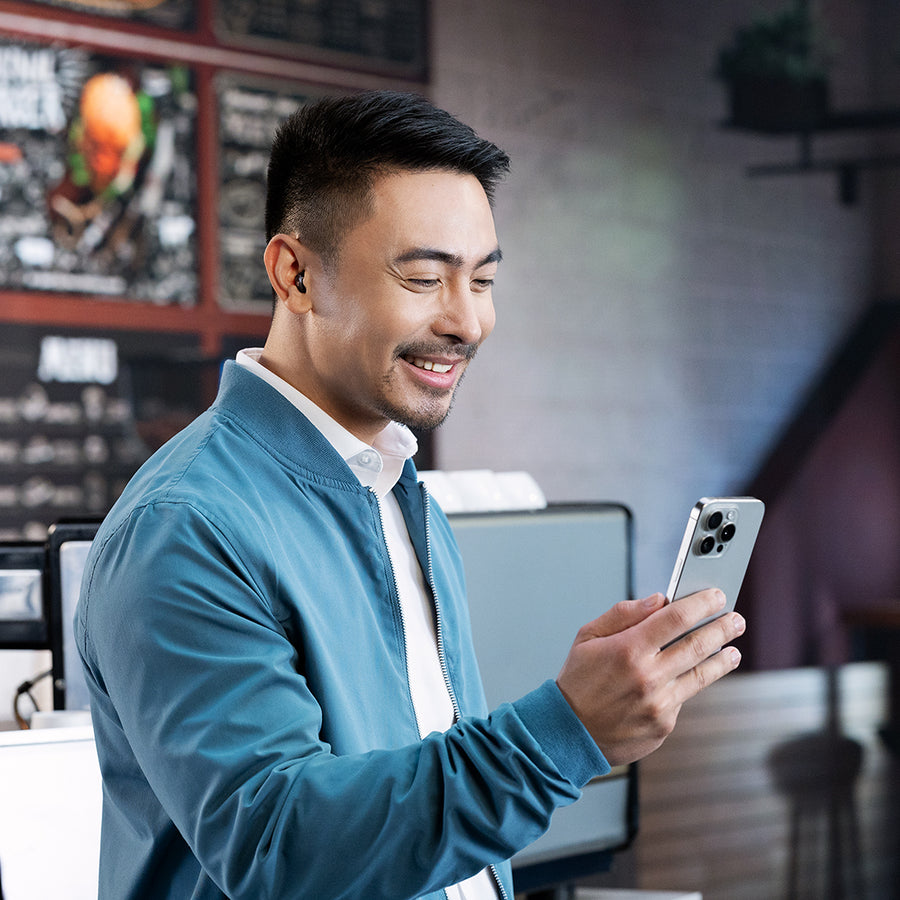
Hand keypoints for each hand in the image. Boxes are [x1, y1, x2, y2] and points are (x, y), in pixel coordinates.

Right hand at [556, 589, 744, 765]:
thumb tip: (657, 600)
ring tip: (733, 650)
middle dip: (722, 628)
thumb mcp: (587, 637)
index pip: (676, 617)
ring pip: (701, 675)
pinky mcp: (663, 725)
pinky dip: (688, 685)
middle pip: (698, 645)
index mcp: (628, 648)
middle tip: (736, 619)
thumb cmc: (577, 681)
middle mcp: (648, 676)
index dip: (701, 604)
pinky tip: (693, 677)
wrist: (568, 733)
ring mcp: (659, 703)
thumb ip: (623, 614)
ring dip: (722, 660)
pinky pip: (682, 699)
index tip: (716, 596)